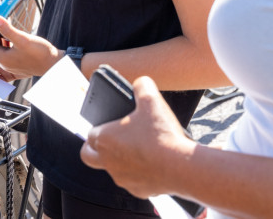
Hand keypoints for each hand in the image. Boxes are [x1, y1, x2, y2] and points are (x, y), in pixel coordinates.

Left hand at [0, 15, 58, 79]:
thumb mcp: (23, 39)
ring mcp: (9, 64)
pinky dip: (1, 45)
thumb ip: (8, 29)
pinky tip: (6, 38)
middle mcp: (3, 63)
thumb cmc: (40, 53)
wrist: (54, 65)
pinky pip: (3, 54)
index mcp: (2, 58)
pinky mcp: (15, 64)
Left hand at [80, 76, 196, 197]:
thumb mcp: (151, 99)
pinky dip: (139, 174)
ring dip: (120, 161)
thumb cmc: (162, 134)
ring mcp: (122, 178)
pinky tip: (153, 164)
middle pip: (89, 156)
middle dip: (96, 149)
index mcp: (104, 139)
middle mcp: (108, 161)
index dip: (99, 128)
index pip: (89, 134)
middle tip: (112, 141)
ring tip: (138, 150)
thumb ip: (141, 86)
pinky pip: (133, 182)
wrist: (183, 167)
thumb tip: (140, 83)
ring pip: (113, 170)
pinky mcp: (139, 191)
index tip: (110, 124)